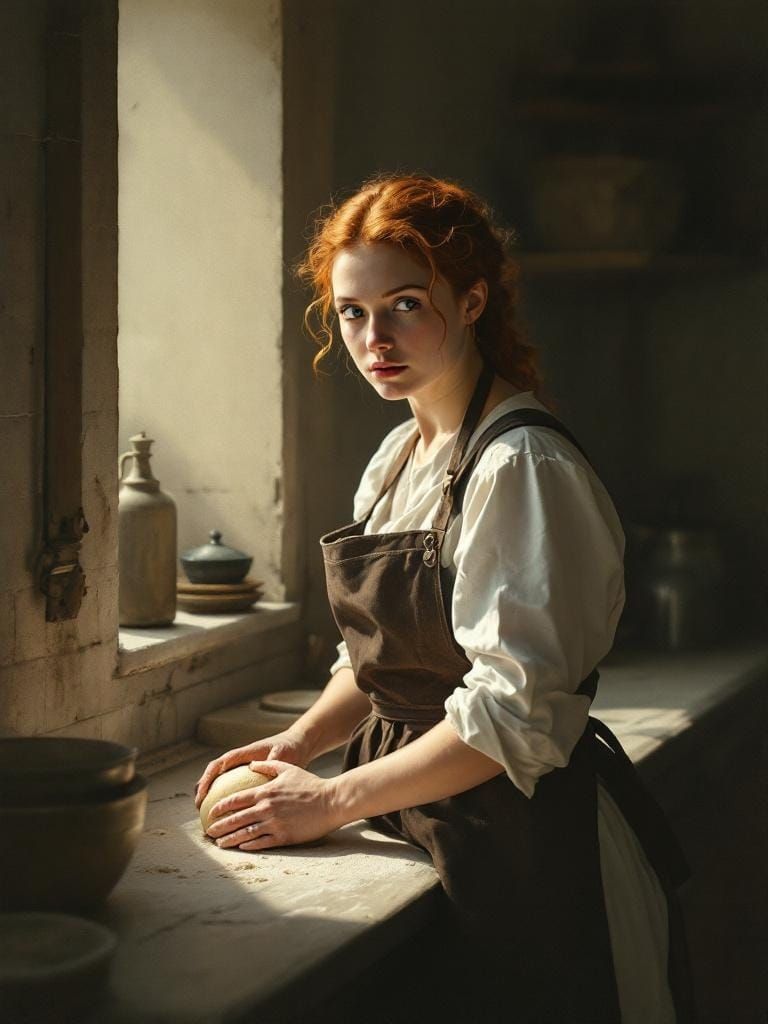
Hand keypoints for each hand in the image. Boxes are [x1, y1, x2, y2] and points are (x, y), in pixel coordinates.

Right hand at [194, 731, 311, 809]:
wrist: (295, 746)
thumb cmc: (288, 748)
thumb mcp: (282, 752)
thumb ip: (274, 758)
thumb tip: (270, 762)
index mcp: (242, 754)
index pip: (218, 765)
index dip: (207, 779)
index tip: (202, 794)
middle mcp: (237, 762)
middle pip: (213, 776)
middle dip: (203, 790)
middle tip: (199, 809)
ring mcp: (240, 770)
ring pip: (220, 784)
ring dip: (211, 798)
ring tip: (208, 816)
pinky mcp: (246, 779)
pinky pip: (232, 791)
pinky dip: (227, 803)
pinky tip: (228, 819)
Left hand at [204, 760, 343, 850]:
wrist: (331, 801)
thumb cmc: (310, 784)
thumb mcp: (288, 769)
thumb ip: (268, 765)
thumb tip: (252, 763)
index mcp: (265, 792)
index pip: (236, 800)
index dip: (220, 807)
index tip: (210, 811)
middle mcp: (266, 808)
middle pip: (236, 819)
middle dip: (220, 826)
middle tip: (209, 831)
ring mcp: (274, 823)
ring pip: (245, 834)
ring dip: (230, 839)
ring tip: (219, 844)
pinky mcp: (284, 836)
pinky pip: (261, 843)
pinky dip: (248, 845)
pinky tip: (241, 847)